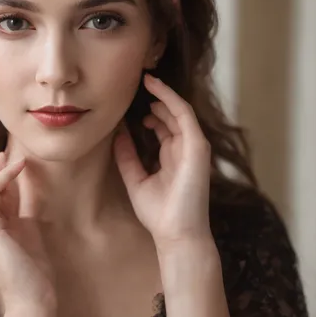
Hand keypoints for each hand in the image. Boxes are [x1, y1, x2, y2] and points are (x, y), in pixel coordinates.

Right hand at [0, 152, 56, 316]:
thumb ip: (22, 210)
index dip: (1, 176)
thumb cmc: (33, 270)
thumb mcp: (29, 230)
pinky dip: (3, 177)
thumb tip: (26, 188)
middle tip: (8, 153)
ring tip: (15, 157)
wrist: (33, 298)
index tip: (14, 161)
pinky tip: (17, 167)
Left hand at [113, 74, 211, 249]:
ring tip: (145, 82)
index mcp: (172, 156)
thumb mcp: (135, 179)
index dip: (151, 111)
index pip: (164, 126)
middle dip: (157, 99)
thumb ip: (127, 156)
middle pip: (171, 116)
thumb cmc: (158, 213)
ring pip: (179, 111)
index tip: (131, 101)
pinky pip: (184, 115)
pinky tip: (156, 89)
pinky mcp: (197, 146)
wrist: (175, 234)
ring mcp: (193, 146)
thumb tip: (118, 133)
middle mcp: (184, 148)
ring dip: (163, 94)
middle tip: (137, 84)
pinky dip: (171, 99)